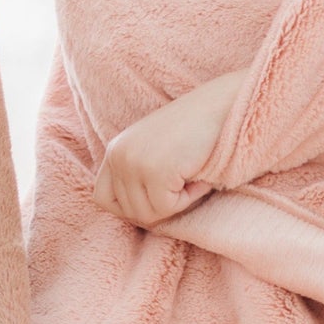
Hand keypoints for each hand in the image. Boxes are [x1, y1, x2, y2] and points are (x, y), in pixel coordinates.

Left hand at [92, 70, 246, 228]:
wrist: (220, 106)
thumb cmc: (194, 131)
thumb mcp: (153, 150)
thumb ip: (137, 176)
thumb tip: (138, 217)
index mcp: (114, 149)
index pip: (102, 198)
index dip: (129, 209)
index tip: (156, 199)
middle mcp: (118, 155)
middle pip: (128, 212)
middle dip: (160, 206)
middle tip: (183, 182)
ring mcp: (134, 163)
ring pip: (148, 214)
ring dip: (176, 203)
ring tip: (190, 177)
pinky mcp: (155, 171)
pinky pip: (169, 207)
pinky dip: (190, 198)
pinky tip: (198, 176)